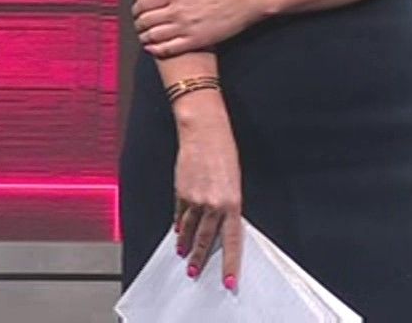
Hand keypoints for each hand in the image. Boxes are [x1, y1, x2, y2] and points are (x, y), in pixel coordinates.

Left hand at [135, 0, 268, 56]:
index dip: (136, 10)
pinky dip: (157, 50)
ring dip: (145, 39)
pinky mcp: (196, 41)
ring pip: (154, 36)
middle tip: (138, 28)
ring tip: (145, 39)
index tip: (136, 13)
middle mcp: (176, 11)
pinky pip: (169, 49)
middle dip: (138, 25)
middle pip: (145, 21)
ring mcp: (185, 27)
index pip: (144, 4)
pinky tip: (154, 50)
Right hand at [173, 99, 243, 291]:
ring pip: (189, 230)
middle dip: (200, 259)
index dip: (229, 264)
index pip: (232, 241)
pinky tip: (176, 232)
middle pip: (205, 240)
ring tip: (183, 256)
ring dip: (186, 245)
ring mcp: (194, 199)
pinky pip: (180, 214)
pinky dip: (178, 224)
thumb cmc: (224, 152)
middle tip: (195, 273)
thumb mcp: (234, 181)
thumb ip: (229, 204)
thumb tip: (223, 223)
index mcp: (232, 202)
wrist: (204, 132)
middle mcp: (213, 204)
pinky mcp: (181, 192)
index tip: (228, 280)